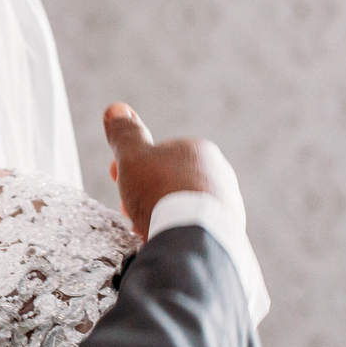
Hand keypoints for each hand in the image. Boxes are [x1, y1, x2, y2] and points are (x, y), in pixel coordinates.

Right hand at [104, 103, 246, 239]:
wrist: (192, 238)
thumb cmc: (160, 192)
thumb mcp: (132, 156)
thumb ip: (124, 133)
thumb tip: (116, 109)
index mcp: (199, 150)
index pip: (157, 154)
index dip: (132, 166)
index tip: (116, 179)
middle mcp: (220, 174)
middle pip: (169, 181)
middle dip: (146, 193)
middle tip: (129, 209)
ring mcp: (228, 206)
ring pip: (182, 206)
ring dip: (161, 213)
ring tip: (146, 227)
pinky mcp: (229, 232)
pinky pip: (195, 227)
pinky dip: (178, 230)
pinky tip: (165, 237)